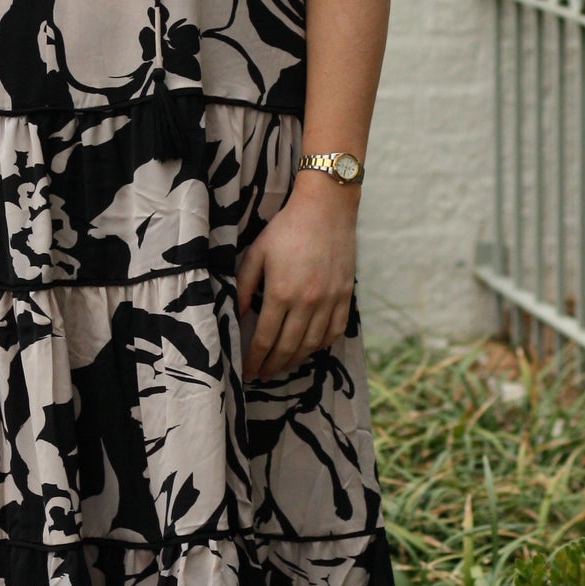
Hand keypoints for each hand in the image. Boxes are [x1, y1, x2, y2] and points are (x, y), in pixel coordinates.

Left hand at [234, 177, 356, 381]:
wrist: (326, 209)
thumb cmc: (286, 228)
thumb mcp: (256, 253)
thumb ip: (245, 286)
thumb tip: (239, 314)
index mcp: (281, 293)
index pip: (265, 339)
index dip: (254, 359)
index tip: (247, 370)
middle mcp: (307, 303)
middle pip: (288, 347)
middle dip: (272, 366)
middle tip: (262, 375)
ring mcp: (330, 301)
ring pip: (311, 344)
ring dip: (295, 360)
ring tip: (281, 366)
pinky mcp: (345, 296)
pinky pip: (334, 331)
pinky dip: (320, 345)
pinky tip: (309, 349)